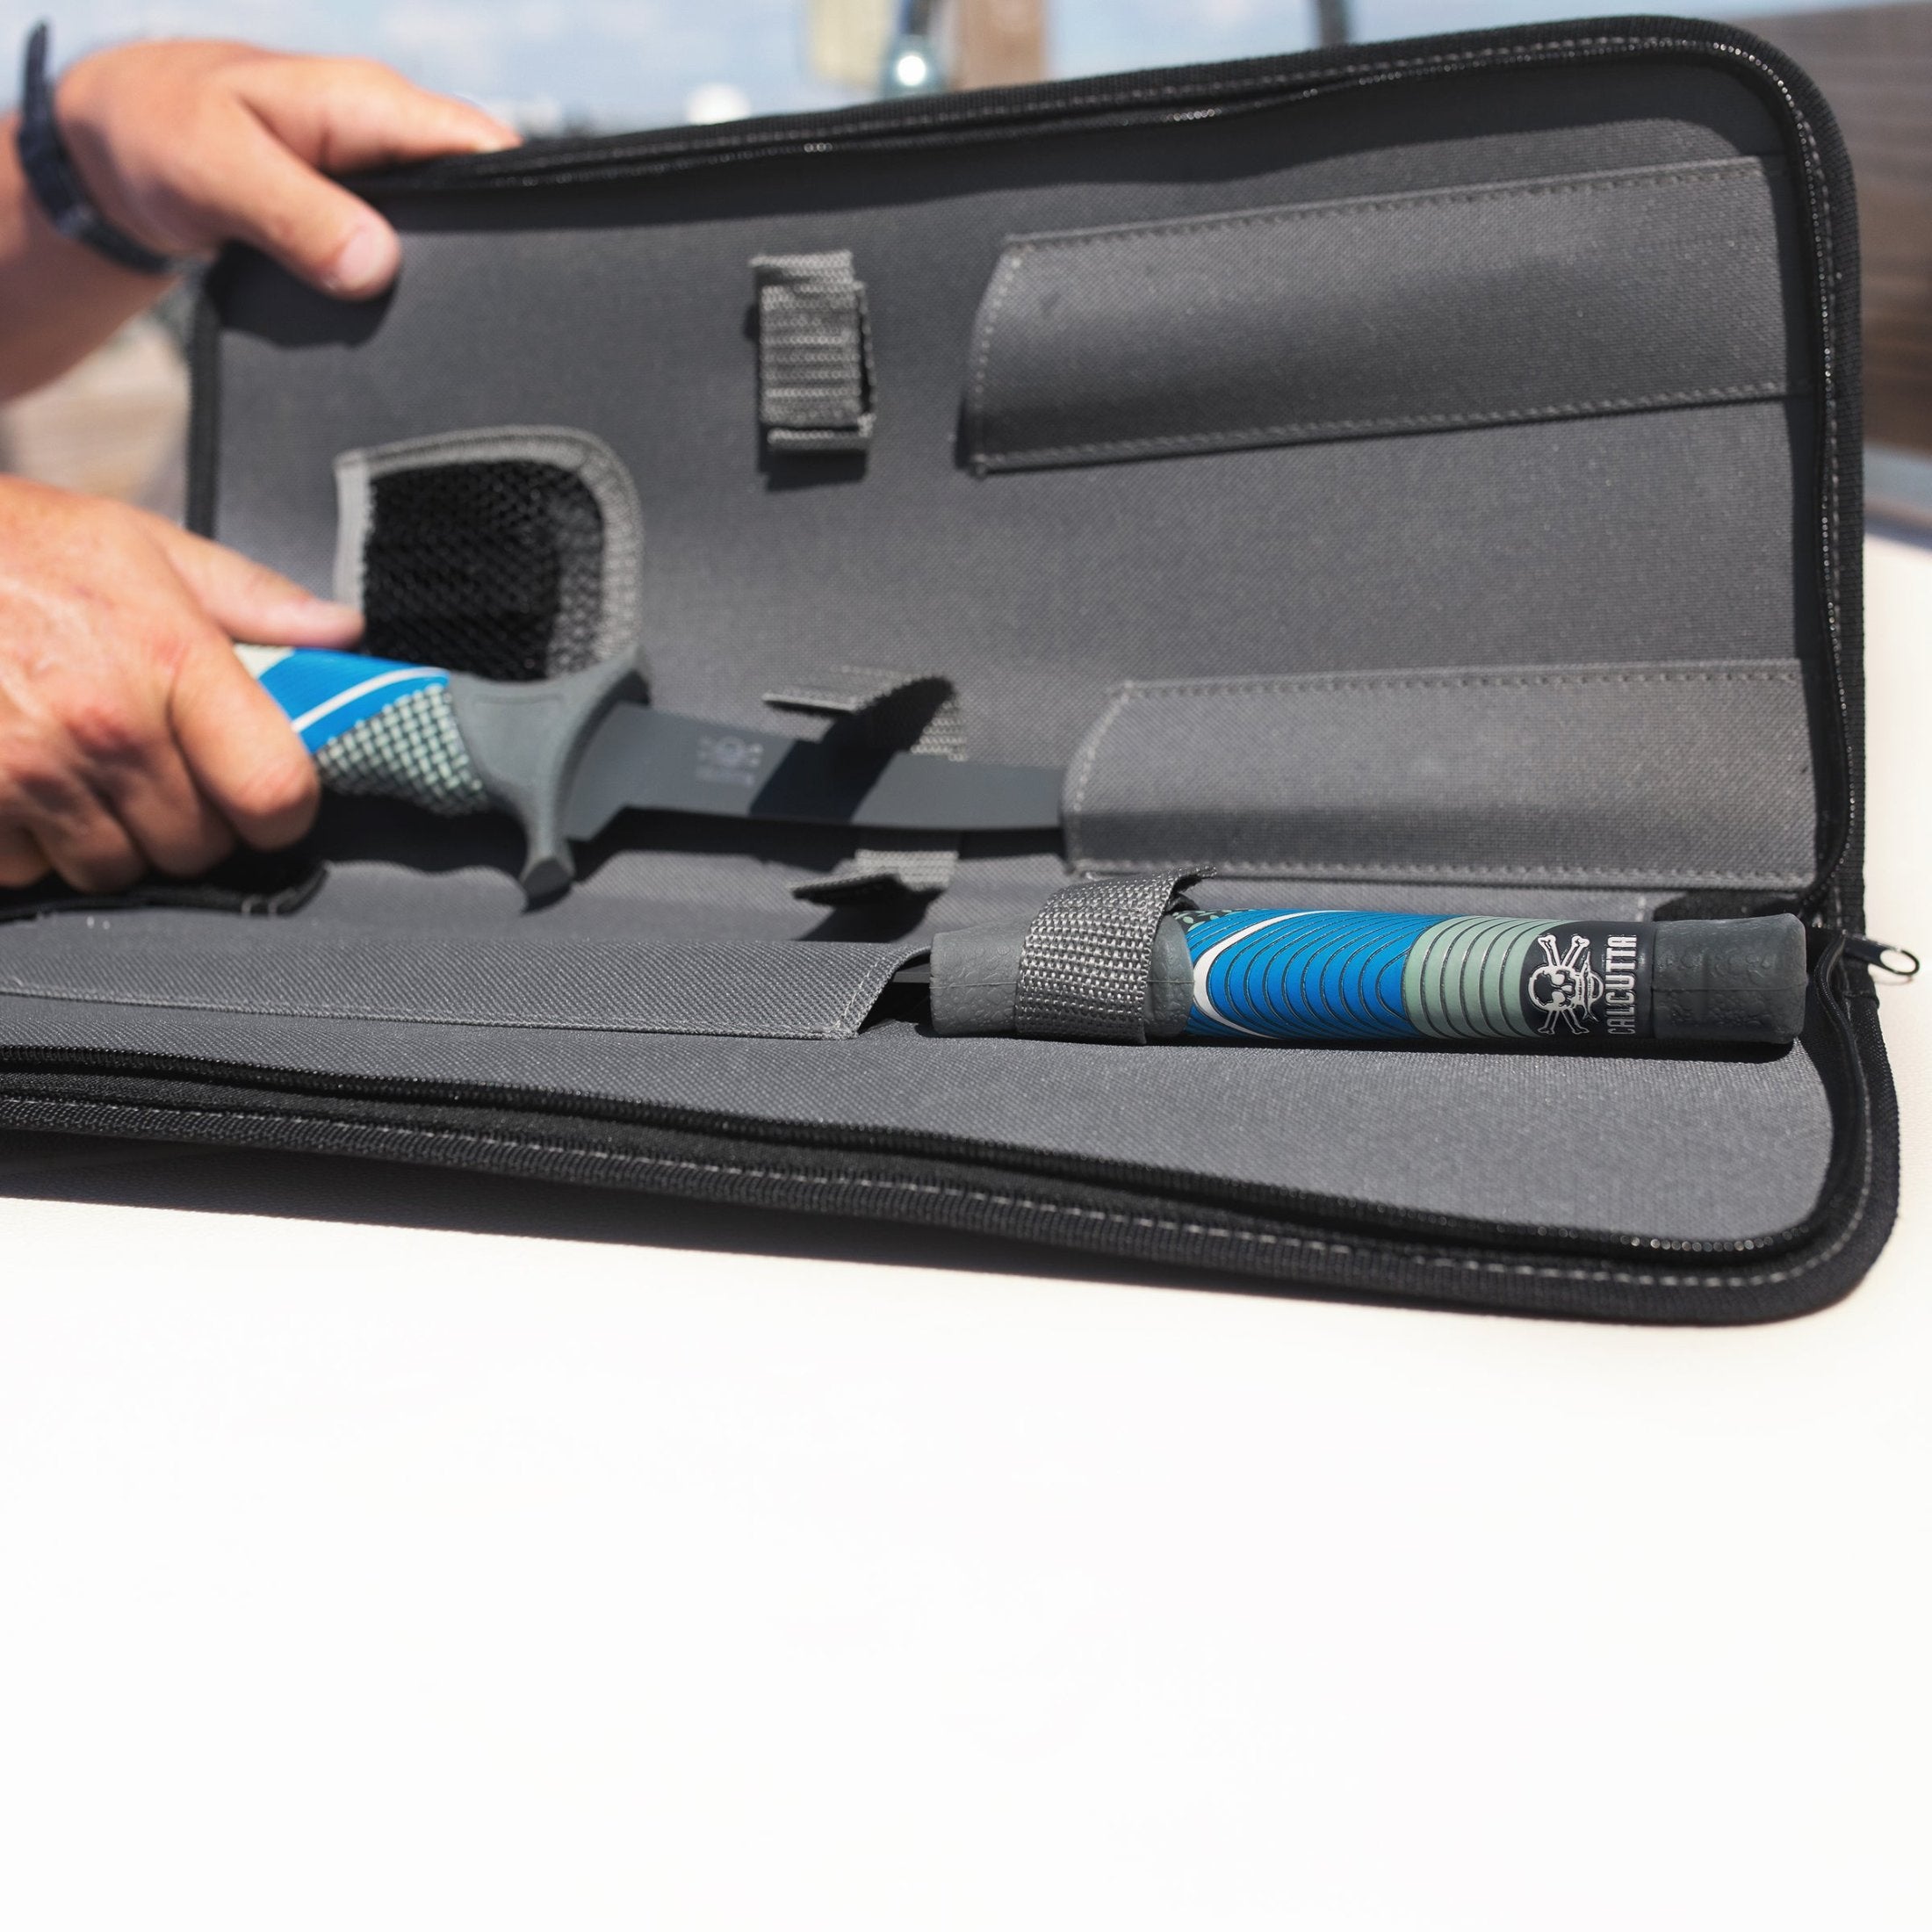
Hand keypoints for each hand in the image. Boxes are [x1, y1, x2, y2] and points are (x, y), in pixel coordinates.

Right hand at [0, 476, 362, 892]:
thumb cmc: (14, 545)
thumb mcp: (143, 545)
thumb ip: (255, 599)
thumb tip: (341, 635)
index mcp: (170, 659)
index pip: (275, 792)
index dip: (282, 808)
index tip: (265, 795)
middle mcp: (105, 726)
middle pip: (200, 848)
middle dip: (191, 821)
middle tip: (159, 769)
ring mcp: (31, 772)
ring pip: (118, 871)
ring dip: (112, 838)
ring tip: (86, 770)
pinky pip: (32, 872)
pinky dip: (32, 845)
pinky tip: (25, 785)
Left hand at [53, 40, 518, 298]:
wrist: (110, 149)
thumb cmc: (157, 134)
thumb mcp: (217, 171)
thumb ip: (296, 217)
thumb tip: (376, 268)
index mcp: (371, 105)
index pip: (485, 145)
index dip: (523, 200)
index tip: (531, 267)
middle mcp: (388, 138)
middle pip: (483, 194)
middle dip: (497, 253)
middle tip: (497, 327)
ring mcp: (379, 180)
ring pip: (451, 229)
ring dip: (456, 278)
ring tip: (462, 338)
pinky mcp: (361, 217)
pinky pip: (411, 250)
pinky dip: (416, 288)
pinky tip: (414, 329)